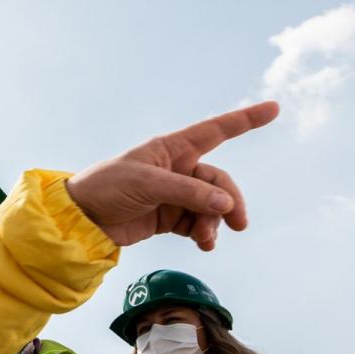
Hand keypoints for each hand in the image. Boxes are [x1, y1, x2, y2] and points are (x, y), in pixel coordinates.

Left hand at [65, 101, 277, 250]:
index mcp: (171, 149)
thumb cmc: (107, 188)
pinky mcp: (167, 218)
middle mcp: (176, 169)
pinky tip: (204, 244)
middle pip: (218, 182)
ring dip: (214, 223)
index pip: (216, 131)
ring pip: (210, 206)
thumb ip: (189, 193)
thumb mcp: (148, 185)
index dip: (245, 120)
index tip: (274, 109)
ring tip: (207, 240)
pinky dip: (203, 233)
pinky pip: (197, 224)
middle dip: (228, 202)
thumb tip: (225, 205)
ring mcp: (173, 194)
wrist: (81, 219)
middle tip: (238, 224)